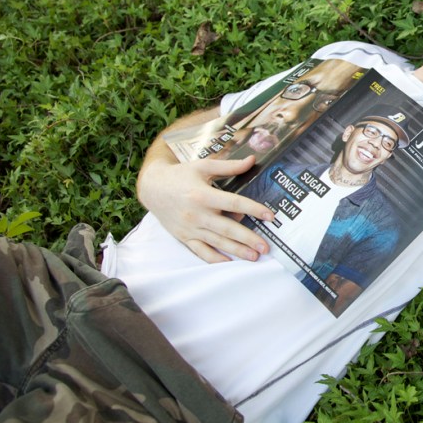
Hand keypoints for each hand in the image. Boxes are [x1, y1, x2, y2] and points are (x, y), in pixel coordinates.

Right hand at [138, 155, 274, 262]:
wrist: (152, 188)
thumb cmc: (180, 175)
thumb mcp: (203, 166)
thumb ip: (229, 166)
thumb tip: (252, 161)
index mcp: (203, 195)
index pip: (234, 204)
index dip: (253, 210)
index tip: (270, 216)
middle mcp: (197, 214)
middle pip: (227, 228)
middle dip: (248, 239)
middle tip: (266, 247)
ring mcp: (190, 228)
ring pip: (217, 242)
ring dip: (237, 251)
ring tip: (254, 256)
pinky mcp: (184, 237)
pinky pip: (201, 251)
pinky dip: (214, 258)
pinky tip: (229, 262)